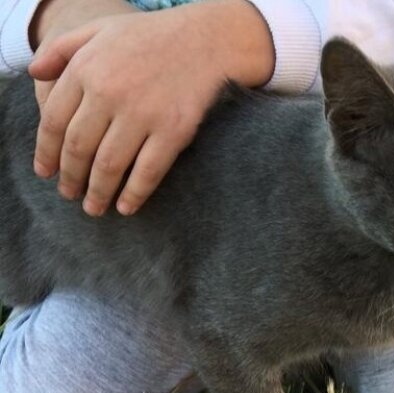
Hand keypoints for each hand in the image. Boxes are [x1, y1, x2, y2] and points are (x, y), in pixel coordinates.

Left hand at [29, 0, 274, 215]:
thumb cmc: (152, 36)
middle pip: (79, 148)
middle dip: (71, 178)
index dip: (47, 153)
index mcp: (86, 70)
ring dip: (98, 192)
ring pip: (109, 165)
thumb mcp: (99, 29)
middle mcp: (110, 93)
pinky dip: (135, 194)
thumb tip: (33, 75)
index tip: (46, 173)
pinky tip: (126, 207)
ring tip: (93, 208)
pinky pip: (148, 171)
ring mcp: (143, 114)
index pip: (55, 122)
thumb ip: (61, 48)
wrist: (207, 41)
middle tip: (69, 195)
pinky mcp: (173, 131)